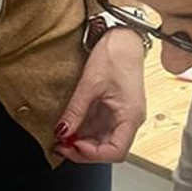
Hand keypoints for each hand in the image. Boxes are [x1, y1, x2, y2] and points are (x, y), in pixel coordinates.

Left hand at [55, 29, 147, 164]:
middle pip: (108, 150)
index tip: (72, 144)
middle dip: (83, 151)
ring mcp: (122, 116)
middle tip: (60, 145)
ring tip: (62, 136)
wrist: (124, 37)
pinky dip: (84, 131)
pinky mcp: (114, 110)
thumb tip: (62, 132)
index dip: (92, 154)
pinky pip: (99, 128)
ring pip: (102, 141)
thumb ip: (76, 111)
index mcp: (131, 116)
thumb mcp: (90, 84)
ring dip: (82, 142)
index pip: (116, 152)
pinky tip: (70, 126)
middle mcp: (129, 120)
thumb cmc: (116, 54)